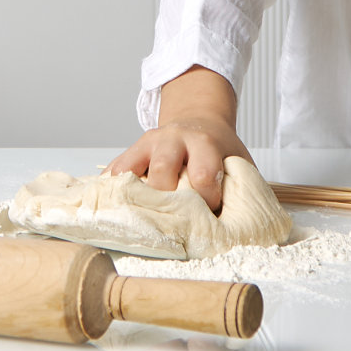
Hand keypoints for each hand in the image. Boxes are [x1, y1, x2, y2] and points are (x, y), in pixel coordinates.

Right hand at [109, 117, 250, 213]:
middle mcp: (172, 139)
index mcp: (203, 142)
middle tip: (173, 224)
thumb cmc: (218, 150)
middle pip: (162, 170)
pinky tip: (112, 210)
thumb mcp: (237, 161)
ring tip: (137, 223)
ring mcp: (146, 145)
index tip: (210, 214)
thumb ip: (238, 188)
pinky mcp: (130, 152)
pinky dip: (111, 192)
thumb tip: (237, 229)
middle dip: (166, 201)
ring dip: (133, 199)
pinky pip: (114, 172)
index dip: (206, 199)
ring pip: (130, 170)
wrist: (198, 121)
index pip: (203, 173)